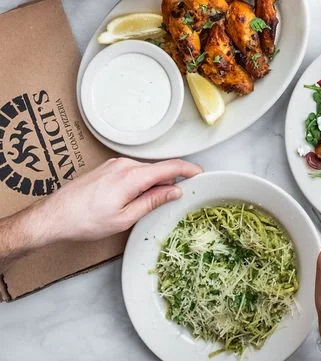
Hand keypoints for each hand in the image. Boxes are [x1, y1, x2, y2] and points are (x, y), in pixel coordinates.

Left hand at [37, 158, 201, 243]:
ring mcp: (114, 164)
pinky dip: (140, 183)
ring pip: (145, 171)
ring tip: (148, 205)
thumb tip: (174, 192)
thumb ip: (153, 201)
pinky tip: (133, 199)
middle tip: (175, 200)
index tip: (201, 174)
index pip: (170, 167)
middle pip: (158, 169)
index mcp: (132, 176)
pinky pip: (132, 172)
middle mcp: (124, 165)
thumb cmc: (84, 221)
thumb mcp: (125, 218)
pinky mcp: (107, 168)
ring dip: (153, 184)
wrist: (52, 217)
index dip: (189, 170)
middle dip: (170, 182)